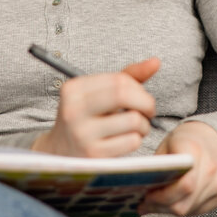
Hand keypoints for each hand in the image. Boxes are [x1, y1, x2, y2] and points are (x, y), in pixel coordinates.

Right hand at [33, 58, 160, 157]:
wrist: (60, 154)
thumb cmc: (86, 119)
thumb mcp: (99, 94)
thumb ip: (128, 77)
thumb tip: (156, 62)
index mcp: (73, 90)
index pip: (118, 80)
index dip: (138, 88)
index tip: (142, 97)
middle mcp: (73, 110)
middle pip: (123, 95)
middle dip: (146, 102)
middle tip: (149, 111)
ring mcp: (82, 134)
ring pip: (132, 120)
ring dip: (144, 125)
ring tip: (137, 128)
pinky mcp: (93, 155)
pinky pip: (131, 141)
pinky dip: (137, 140)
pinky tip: (127, 140)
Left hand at [139, 121, 216, 215]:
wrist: (214, 138)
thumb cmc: (185, 141)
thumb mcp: (167, 146)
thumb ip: (158, 167)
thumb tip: (138, 190)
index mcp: (196, 151)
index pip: (183, 185)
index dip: (161, 197)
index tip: (146, 196)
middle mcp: (212, 169)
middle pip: (183, 203)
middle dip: (161, 207)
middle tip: (145, 204)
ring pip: (189, 210)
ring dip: (169, 210)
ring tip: (156, 203)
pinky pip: (198, 210)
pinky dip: (183, 208)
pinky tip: (173, 201)